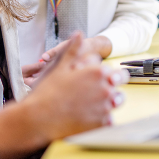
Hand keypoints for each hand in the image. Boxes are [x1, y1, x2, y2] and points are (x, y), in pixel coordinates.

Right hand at [0, 33, 128, 158]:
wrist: (38, 118)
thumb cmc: (47, 92)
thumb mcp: (60, 66)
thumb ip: (73, 50)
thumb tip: (79, 34)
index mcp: (97, 72)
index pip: (114, 69)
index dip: (106, 72)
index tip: (98, 76)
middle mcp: (105, 88)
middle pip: (120, 83)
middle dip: (112, 84)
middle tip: (97, 88)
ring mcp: (105, 107)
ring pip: (117, 101)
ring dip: (110, 100)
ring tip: (92, 102)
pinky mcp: (102, 124)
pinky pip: (110, 119)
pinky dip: (103, 118)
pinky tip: (89, 116)